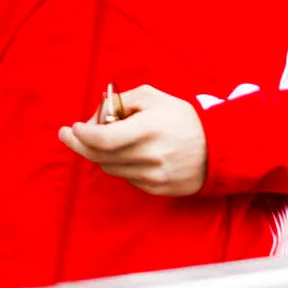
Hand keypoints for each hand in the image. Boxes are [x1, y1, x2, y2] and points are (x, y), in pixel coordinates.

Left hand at [59, 85, 205, 196]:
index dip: (82, 135)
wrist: (219, 148)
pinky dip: (120, 165)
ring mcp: (154, 176)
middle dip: (79, 144)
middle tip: (68, 135)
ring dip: (100, 154)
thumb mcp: (153, 97)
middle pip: (100, 156)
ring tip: (103, 139)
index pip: (104, 138)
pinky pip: (126, 178)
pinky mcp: (158, 190)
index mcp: (148, 129)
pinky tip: (126, 153)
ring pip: (110, 168)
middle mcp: (150, 156)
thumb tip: (96, 118)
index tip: (73, 127)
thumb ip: (122, 102)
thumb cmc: (182, 117)